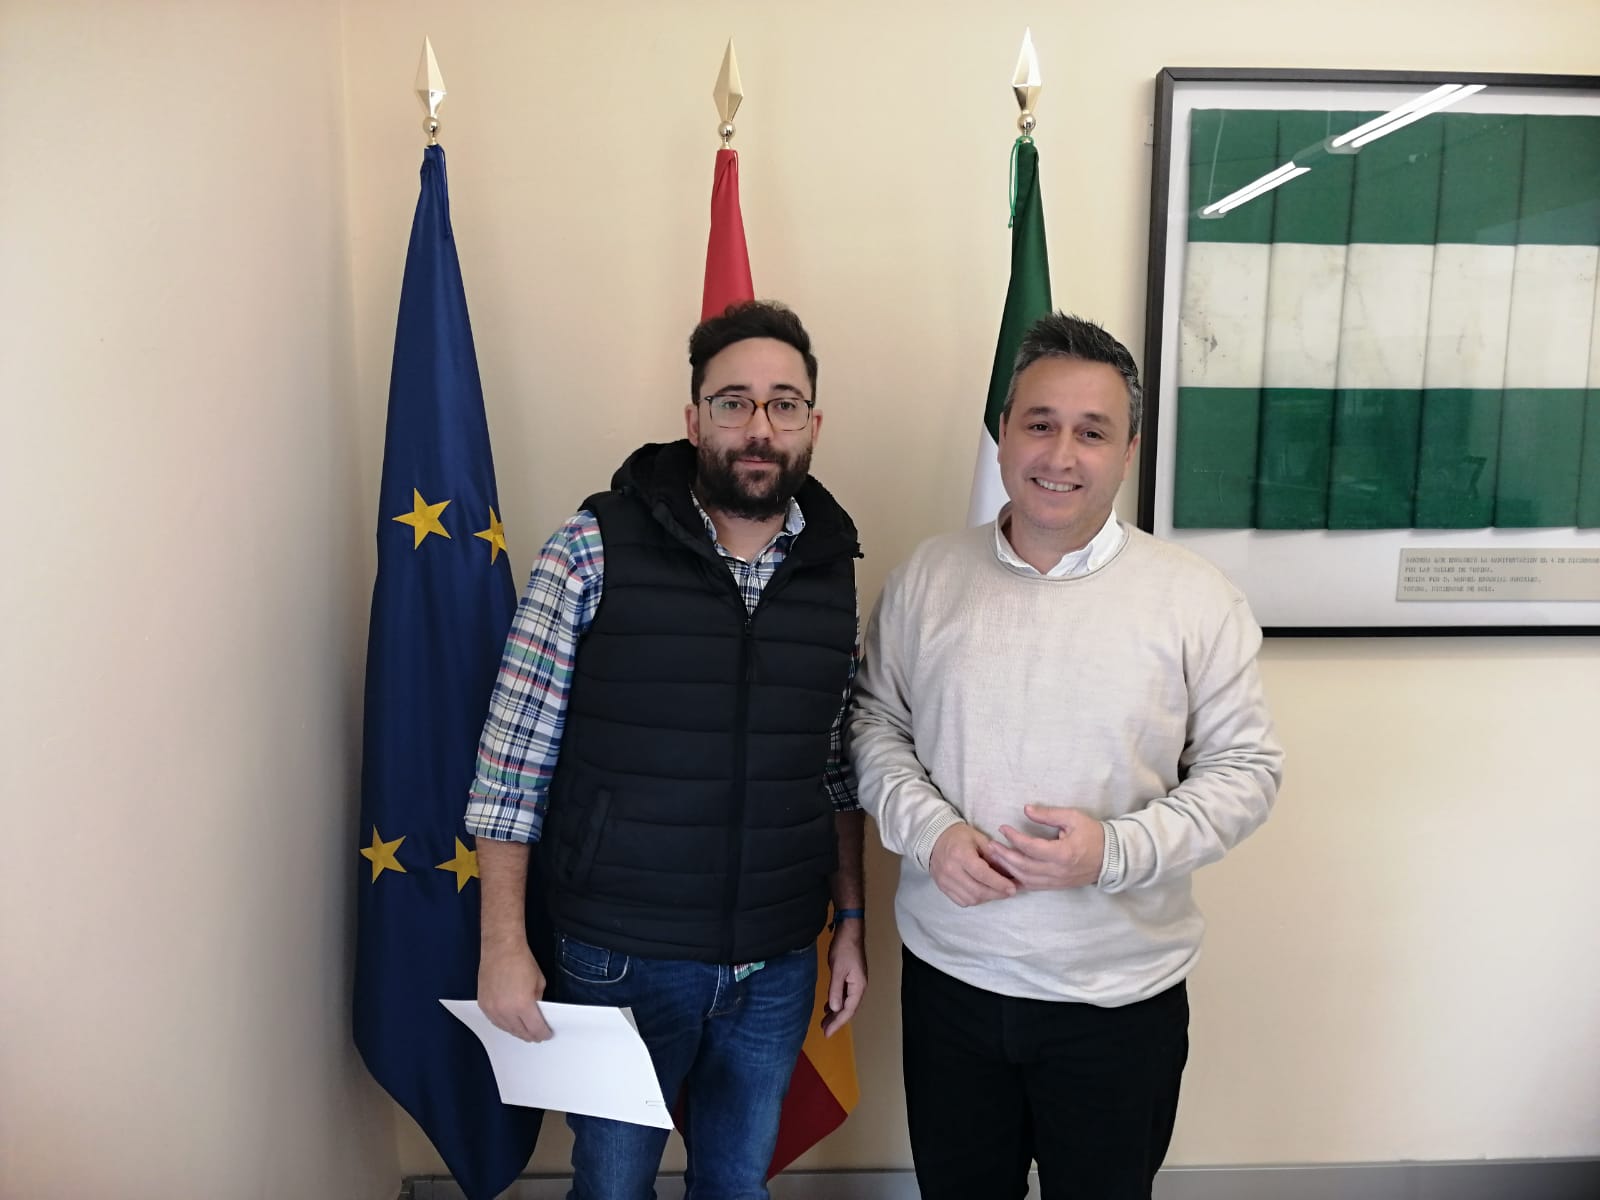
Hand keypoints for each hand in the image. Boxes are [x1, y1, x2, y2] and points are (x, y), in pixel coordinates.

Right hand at [477, 942, 553, 1041]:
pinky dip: (504, 1025)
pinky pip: (495, 1022)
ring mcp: (492, 1009)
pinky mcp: (483, 1005)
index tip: (547, 1034)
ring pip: (507, 1029)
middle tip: (537, 1036)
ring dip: (517, 1032)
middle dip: (531, 1035)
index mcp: (523, 1004)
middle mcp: (506, 1010)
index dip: (543, 1033)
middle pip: (520, 1032)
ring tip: (525, 1031)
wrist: (501, 948)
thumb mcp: (540, 982)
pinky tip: (511, 1024)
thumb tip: (537, 1013)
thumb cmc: (521, 961)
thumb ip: (538, 1001)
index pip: (535, 1028)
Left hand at [822, 921, 866, 1036]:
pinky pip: (845, 994)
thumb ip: (836, 990)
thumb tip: (835, 1008)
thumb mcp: (837, 970)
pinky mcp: (851, 976)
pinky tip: (829, 1005)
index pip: (848, 1010)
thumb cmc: (845, 948)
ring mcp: (856, 982)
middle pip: (849, 1009)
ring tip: (825, 1021)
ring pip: (847, 1002)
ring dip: (836, 1012)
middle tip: (824, 1030)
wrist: (850, 930)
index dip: (838, 1023)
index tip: (827, 1032)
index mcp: (858, 987)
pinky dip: (837, 1001)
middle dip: (837, 1020)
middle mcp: (859, 986)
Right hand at [929, 823, 1018, 906]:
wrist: (935, 840)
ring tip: (997, 892)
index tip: (1012, 888)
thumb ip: (993, 854)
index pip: (981, 874)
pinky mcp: (942, 888)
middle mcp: (950, 870)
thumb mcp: (978, 838)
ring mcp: (945, 881)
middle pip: (977, 890)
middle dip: (996, 893)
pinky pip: (962, 901)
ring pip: (971, 899)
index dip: (998, 883)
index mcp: (960, 854)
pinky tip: (983, 893)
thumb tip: (1008, 871)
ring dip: (987, 898)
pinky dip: (975, 900)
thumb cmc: (959, 836)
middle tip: (1009, 892)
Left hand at [986, 805, 1104, 890]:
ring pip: (1025, 878)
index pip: (1030, 847)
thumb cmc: (1093, 834)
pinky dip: (1017, 879)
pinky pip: (1032, 885)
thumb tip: (1026, 810)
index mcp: (1062, 853)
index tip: (1002, 828)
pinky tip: (1006, 871)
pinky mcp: (1056, 886)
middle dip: (1004, 855)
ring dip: (1007, 868)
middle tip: (990, 845)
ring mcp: (1056, 881)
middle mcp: (1057, 871)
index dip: (1013, 838)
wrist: (1111, 857)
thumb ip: (1048, 814)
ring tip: (995, 856)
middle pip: (1023, 866)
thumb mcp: (1073, 818)